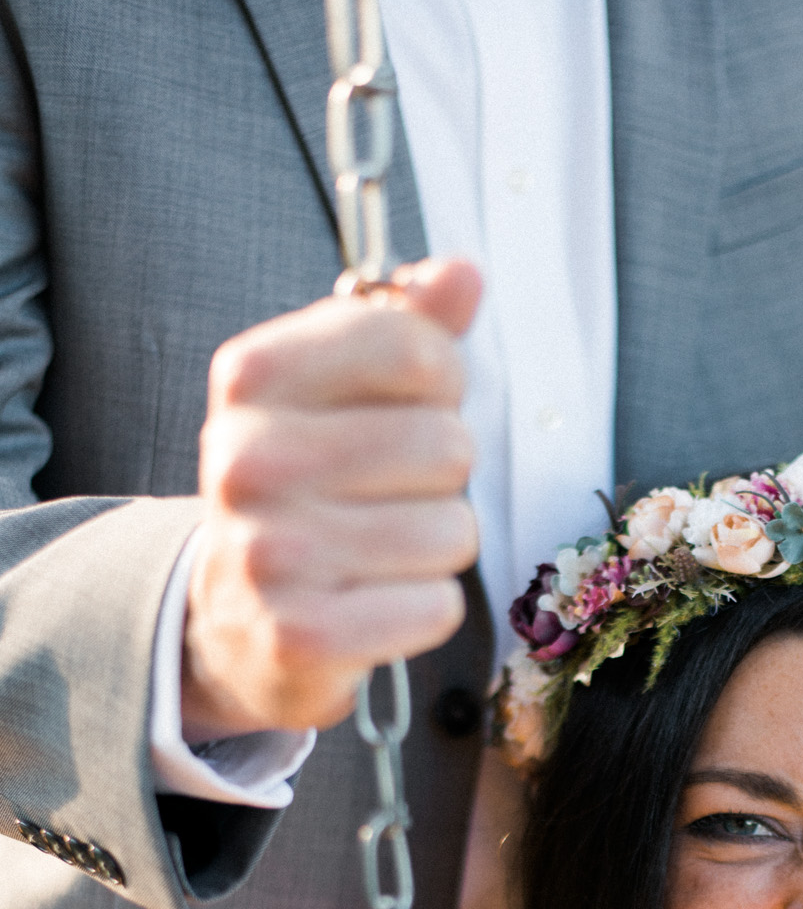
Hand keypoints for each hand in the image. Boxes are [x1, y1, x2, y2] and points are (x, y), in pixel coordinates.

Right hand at [183, 259, 480, 740]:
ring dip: (438, 545)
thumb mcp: (341, 391)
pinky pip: (436, 606)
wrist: (234, 617)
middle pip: (447, 446)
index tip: (414, 403)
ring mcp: (269, 553)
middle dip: (443, 474)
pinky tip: (377, 602)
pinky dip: (426, 609)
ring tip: (382, 549)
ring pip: (453, 531)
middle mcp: (247, 460)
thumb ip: (407, 328)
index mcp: (251, 376)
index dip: (442, 381)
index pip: (414, 349)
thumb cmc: (308, 486)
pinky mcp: (301, 635)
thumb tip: (462, 273)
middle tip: (391, 493)